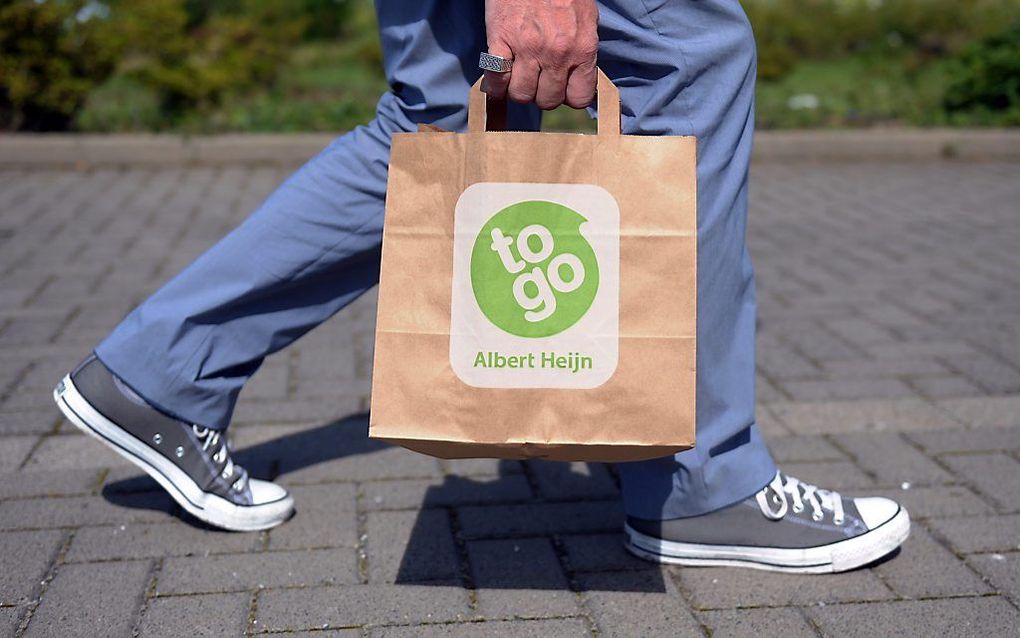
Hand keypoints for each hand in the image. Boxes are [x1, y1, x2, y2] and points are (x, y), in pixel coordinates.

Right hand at [482, 0, 597, 109]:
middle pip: (547, 100)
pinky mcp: (501, 39)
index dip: (568, 97)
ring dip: (518, 90)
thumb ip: (582, 50)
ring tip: (517, 77)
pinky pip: (496, 78)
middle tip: (537, 80)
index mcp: (582, 48)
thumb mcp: (585, 18)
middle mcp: (557, 53)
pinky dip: (494, 85)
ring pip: (521, 95)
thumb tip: (577, 78)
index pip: (578, 98)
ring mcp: (528, 47)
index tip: (561, 89)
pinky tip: (496, 82)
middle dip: (541, 94)